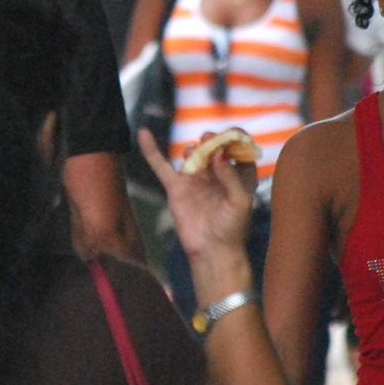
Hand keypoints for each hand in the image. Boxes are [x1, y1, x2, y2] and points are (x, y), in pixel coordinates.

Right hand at [135, 130, 253, 261]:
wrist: (212, 251)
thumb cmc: (232, 228)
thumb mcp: (240, 202)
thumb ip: (231, 176)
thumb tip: (218, 153)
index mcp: (237, 175)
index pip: (237, 148)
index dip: (235, 138)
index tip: (232, 135)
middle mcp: (216, 173)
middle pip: (213, 147)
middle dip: (212, 140)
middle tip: (209, 139)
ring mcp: (194, 179)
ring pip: (192, 154)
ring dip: (194, 149)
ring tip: (196, 155)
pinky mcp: (176, 187)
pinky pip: (161, 166)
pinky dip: (151, 150)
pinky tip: (143, 134)